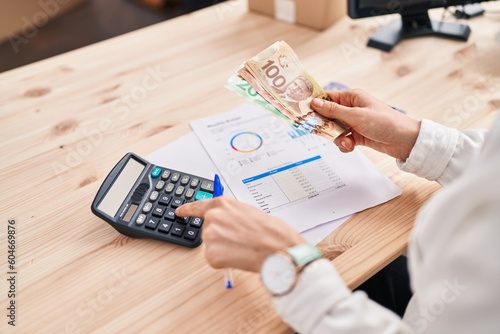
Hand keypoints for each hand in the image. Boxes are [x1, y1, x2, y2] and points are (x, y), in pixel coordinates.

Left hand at [175, 197, 305, 271]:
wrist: (278, 248)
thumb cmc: (270, 230)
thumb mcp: (249, 212)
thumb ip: (232, 214)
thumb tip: (228, 223)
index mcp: (222, 204)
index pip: (197, 206)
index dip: (187, 210)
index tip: (179, 212)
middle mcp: (212, 218)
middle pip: (208, 229)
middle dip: (220, 235)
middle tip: (239, 239)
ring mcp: (210, 237)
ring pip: (212, 245)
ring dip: (224, 248)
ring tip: (244, 247)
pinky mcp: (211, 255)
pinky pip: (215, 259)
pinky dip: (225, 261)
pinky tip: (239, 257)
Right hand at [311, 89, 420, 160]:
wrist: (404, 141)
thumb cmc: (385, 122)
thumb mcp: (356, 116)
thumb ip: (334, 110)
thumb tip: (315, 103)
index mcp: (352, 97)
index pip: (327, 98)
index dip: (315, 105)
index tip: (304, 113)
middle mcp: (352, 108)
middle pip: (328, 116)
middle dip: (326, 126)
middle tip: (323, 132)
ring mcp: (354, 122)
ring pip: (334, 130)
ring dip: (337, 138)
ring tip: (347, 142)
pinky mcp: (358, 135)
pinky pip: (343, 139)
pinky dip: (345, 144)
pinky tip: (351, 146)